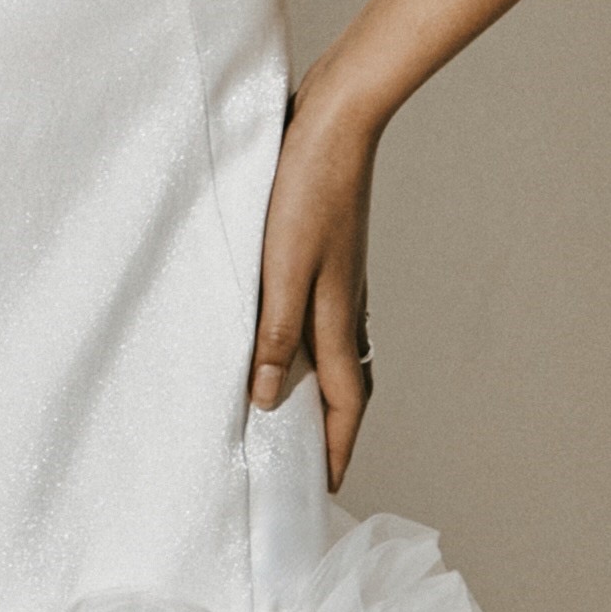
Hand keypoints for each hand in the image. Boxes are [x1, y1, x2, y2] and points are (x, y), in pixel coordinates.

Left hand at [250, 72, 381, 492]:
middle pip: (347, 383)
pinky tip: (290, 336)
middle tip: (316, 462)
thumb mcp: (282, 269)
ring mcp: (341, 280)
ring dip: (322, 389)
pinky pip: (325, 320)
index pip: (344, 402)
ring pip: (336, 352)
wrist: (336, 122)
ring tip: (298, 413)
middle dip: (335, 428)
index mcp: (337, 317)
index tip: (331, 489)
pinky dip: (311, 347)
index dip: (338, 448)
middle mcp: (346, 306)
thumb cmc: (307, 192)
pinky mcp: (329, 254)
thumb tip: (263, 400)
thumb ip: (273, 335)